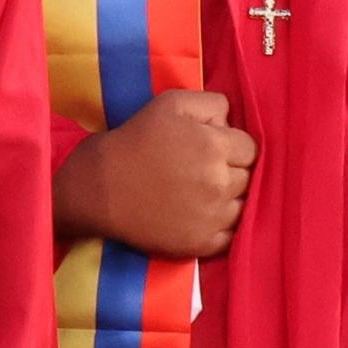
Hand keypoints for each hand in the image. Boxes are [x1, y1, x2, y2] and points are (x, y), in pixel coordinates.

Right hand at [53, 90, 256, 258]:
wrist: (97, 188)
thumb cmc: (134, 140)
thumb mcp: (171, 103)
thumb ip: (212, 103)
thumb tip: (231, 122)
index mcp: (215, 147)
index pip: (250, 148)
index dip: (230, 145)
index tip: (210, 148)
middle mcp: (219, 184)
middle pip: (247, 177)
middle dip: (230, 170)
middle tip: (200, 169)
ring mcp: (212, 218)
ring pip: (242, 206)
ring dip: (228, 199)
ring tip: (199, 193)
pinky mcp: (201, 244)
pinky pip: (230, 236)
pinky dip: (220, 227)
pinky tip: (199, 215)